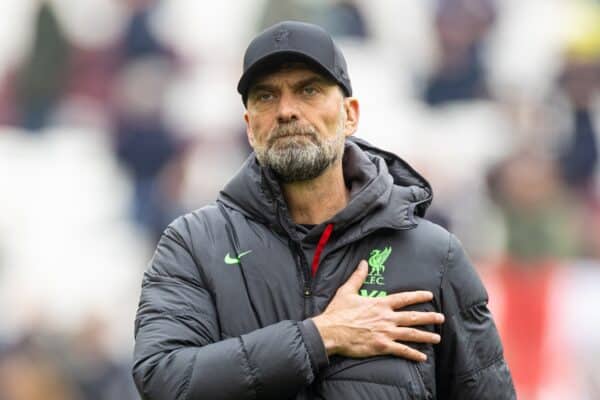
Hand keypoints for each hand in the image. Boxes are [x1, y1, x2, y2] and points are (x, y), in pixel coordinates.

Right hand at [311, 260, 443, 361]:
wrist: (331, 332)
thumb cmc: (338, 312)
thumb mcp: (347, 291)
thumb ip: (358, 277)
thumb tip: (363, 262)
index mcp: (380, 304)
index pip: (404, 298)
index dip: (418, 296)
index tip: (429, 295)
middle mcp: (386, 317)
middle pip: (413, 317)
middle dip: (429, 317)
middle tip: (441, 317)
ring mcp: (385, 333)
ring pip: (411, 334)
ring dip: (426, 336)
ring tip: (437, 338)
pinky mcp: (382, 346)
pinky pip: (401, 350)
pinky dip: (413, 354)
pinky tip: (423, 356)